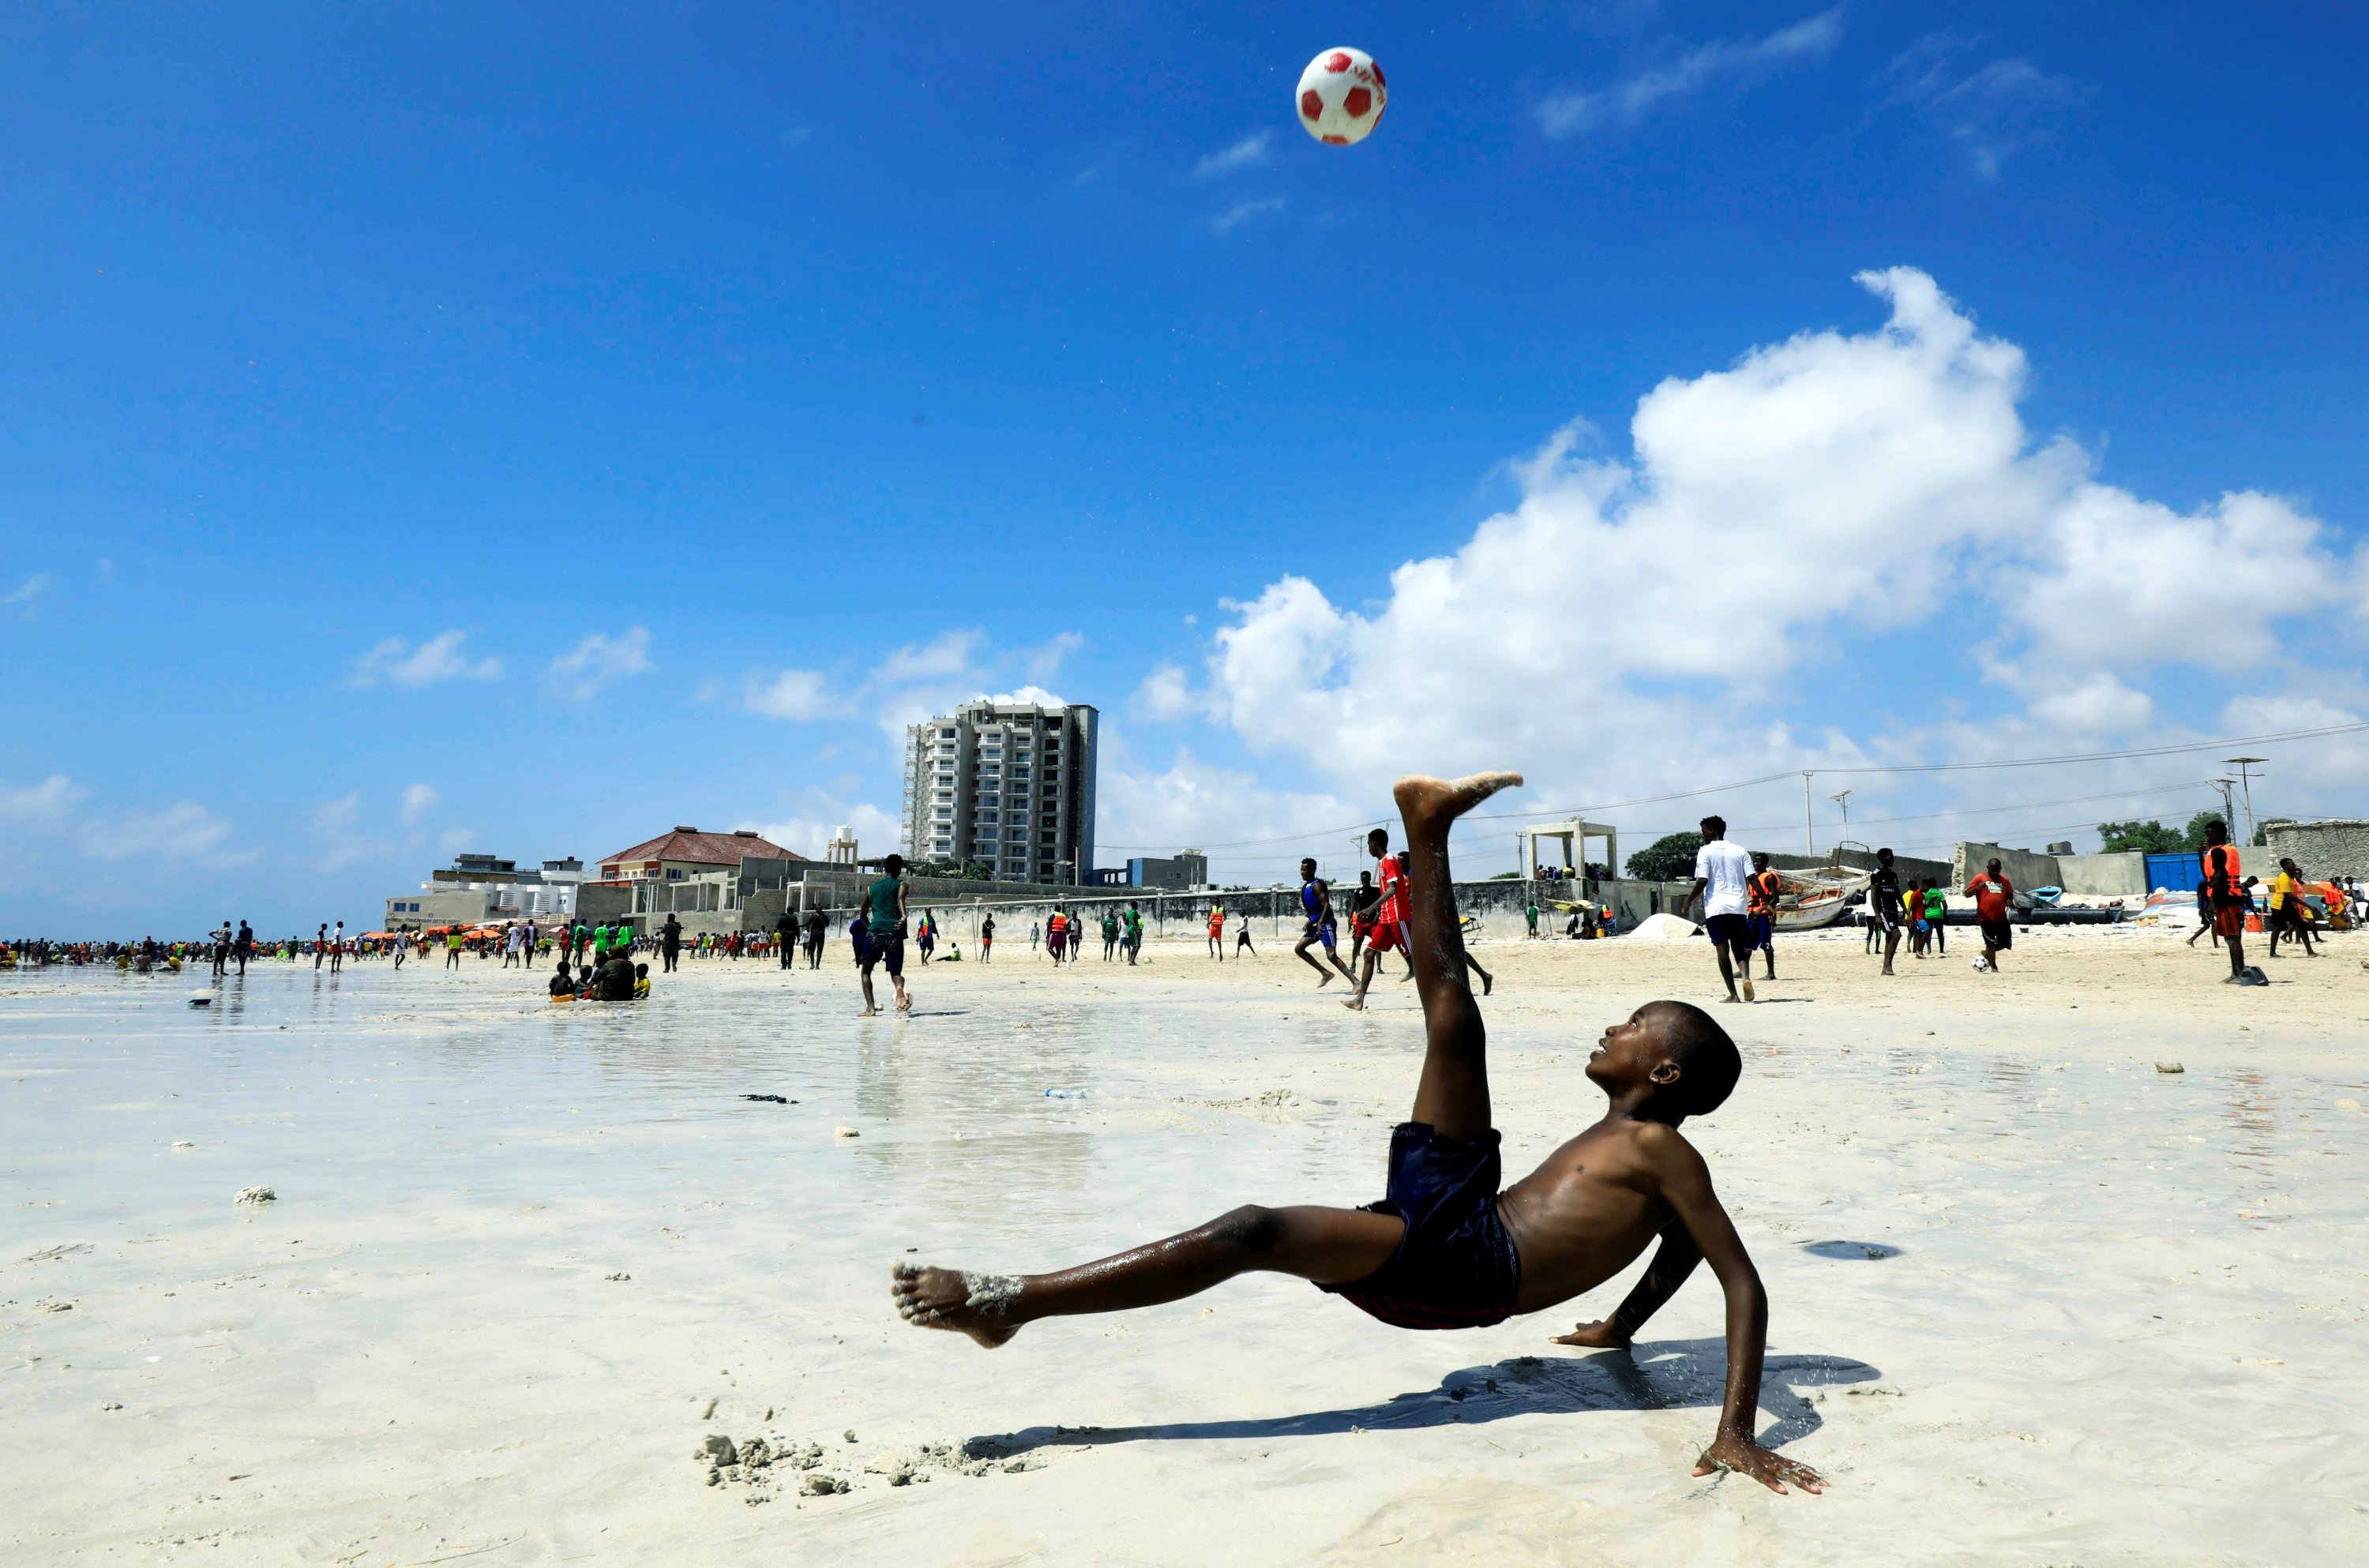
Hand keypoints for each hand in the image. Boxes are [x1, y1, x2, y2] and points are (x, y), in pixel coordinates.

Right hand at [1548, 1318, 1630, 1349]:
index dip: (1579, 1326)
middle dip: (1592, 1325)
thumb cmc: (1595, 1335)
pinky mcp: (1617, 1334)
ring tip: (1605, 1331)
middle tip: (1591, 1326)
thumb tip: (1550, 1339)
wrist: (1614, 1333)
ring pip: (1605, 1327)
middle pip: (1593, 1324)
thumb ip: (1565, 1340)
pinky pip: (1616, 1333)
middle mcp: (1597, 1326)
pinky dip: (1616, 1335)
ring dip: (1604, 1328)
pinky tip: (1619, 1337)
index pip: (1581, 1325)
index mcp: (1588, 1328)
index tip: (1577, 1325)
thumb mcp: (1578, 1339)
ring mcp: (1608, 1329)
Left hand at [1692, 1430, 1824, 1494]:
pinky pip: (1794, 1466)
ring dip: (1809, 1477)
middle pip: (1785, 1472)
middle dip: (1801, 1482)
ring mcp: (1773, 1460)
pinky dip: (1807, 1472)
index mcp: (1750, 1461)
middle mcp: (1765, 1460)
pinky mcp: (1777, 1460)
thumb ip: (1705, 1464)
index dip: (1772, 1482)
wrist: (1734, 1431)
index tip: (1783, 1491)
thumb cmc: (1723, 1448)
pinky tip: (1821, 1478)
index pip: (1762, 1473)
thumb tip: (1694, 1473)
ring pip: (1794, 1469)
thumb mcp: (1712, 1454)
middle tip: (1817, 1490)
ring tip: (1825, 1486)